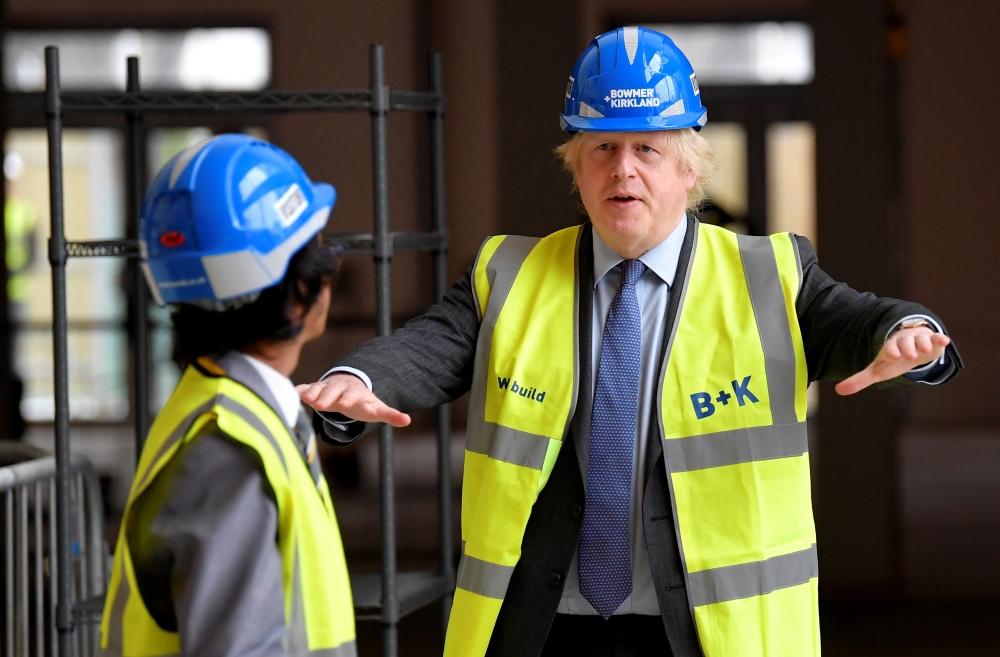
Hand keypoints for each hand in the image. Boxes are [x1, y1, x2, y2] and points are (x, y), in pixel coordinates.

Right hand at [297, 374, 410, 426]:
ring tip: (304, 399)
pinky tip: (292, 393)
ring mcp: (327, 387)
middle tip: (321, 405)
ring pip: (319, 388)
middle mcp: (341, 387)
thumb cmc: (363, 402)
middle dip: (328, 396)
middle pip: (334, 390)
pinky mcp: (315, 389)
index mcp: (357, 392)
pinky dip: (300, 390)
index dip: (349, 398)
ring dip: (312, 392)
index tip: (344, 405)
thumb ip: (390, 415)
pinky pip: (307, 388)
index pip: (354, 394)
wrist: (349, 388)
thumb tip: (407, 420)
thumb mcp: (376, 409)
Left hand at [835, 327, 950, 394]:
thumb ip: (860, 380)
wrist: (911, 344)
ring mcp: (918, 340)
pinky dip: (939, 339)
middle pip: (905, 343)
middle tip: (909, 355)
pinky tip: (943, 340)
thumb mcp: (877, 370)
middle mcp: (904, 341)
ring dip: (922, 344)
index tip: (893, 355)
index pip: (889, 348)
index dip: (891, 351)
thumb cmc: (892, 359)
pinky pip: (936, 338)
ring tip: (924, 351)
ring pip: (920, 340)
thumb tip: (838, 391)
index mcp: (890, 348)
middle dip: (907, 348)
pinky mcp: (932, 341)